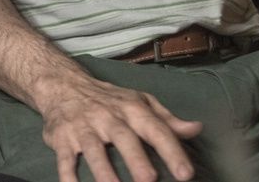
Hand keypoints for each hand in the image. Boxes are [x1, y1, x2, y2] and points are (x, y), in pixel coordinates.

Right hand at [34, 73, 202, 181]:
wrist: (64, 85)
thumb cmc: (110, 100)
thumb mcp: (140, 103)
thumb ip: (167, 120)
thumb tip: (196, 129)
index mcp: (131, 109)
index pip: (155, 129)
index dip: (171, 151)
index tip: (186, 174)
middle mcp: (107, 117)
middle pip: (123, 138)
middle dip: (136, 159)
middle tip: (149, 181)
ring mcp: (83, 127)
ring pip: (93, 149)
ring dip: (103, 170)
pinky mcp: (62, 138)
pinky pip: (64, 158)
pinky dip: (67, 175)